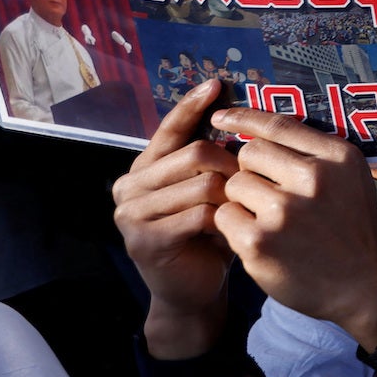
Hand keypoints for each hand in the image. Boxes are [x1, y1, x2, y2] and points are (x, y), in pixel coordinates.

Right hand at [112, 80, 238, 357]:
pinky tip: (230, 229)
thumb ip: (209, 160)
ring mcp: (131, 214)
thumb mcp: (206, 191)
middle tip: (249, 184)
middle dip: (232, 165)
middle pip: (196, 153)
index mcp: (142, 170)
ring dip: (231, 195)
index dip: (192, 106)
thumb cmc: (206, 236)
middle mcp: (127, 187)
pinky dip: (224, 218)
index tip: (216, 84)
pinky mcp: (146, 240)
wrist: (191, 292)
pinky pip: (201, 213)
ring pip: (202, 182)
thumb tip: (235, 116)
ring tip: (239, 210)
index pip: (169, 129)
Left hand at [210, 108, 376, 351]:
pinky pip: (225, 216)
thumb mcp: (350, 178)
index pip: (278, 125)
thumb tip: (259, 128)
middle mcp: (313, 179)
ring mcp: (284, 211)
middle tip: (265, 192)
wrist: (365, 285)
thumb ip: (314, 151)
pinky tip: (256, 238)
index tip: (221, 117)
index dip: (244, 117)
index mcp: (337, 156)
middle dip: (249, 170)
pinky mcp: (259, 242)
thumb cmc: (352, 228)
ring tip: (265, 218)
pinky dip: (234, 226)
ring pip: (234, 184)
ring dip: (241, 199)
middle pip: (250, 152)